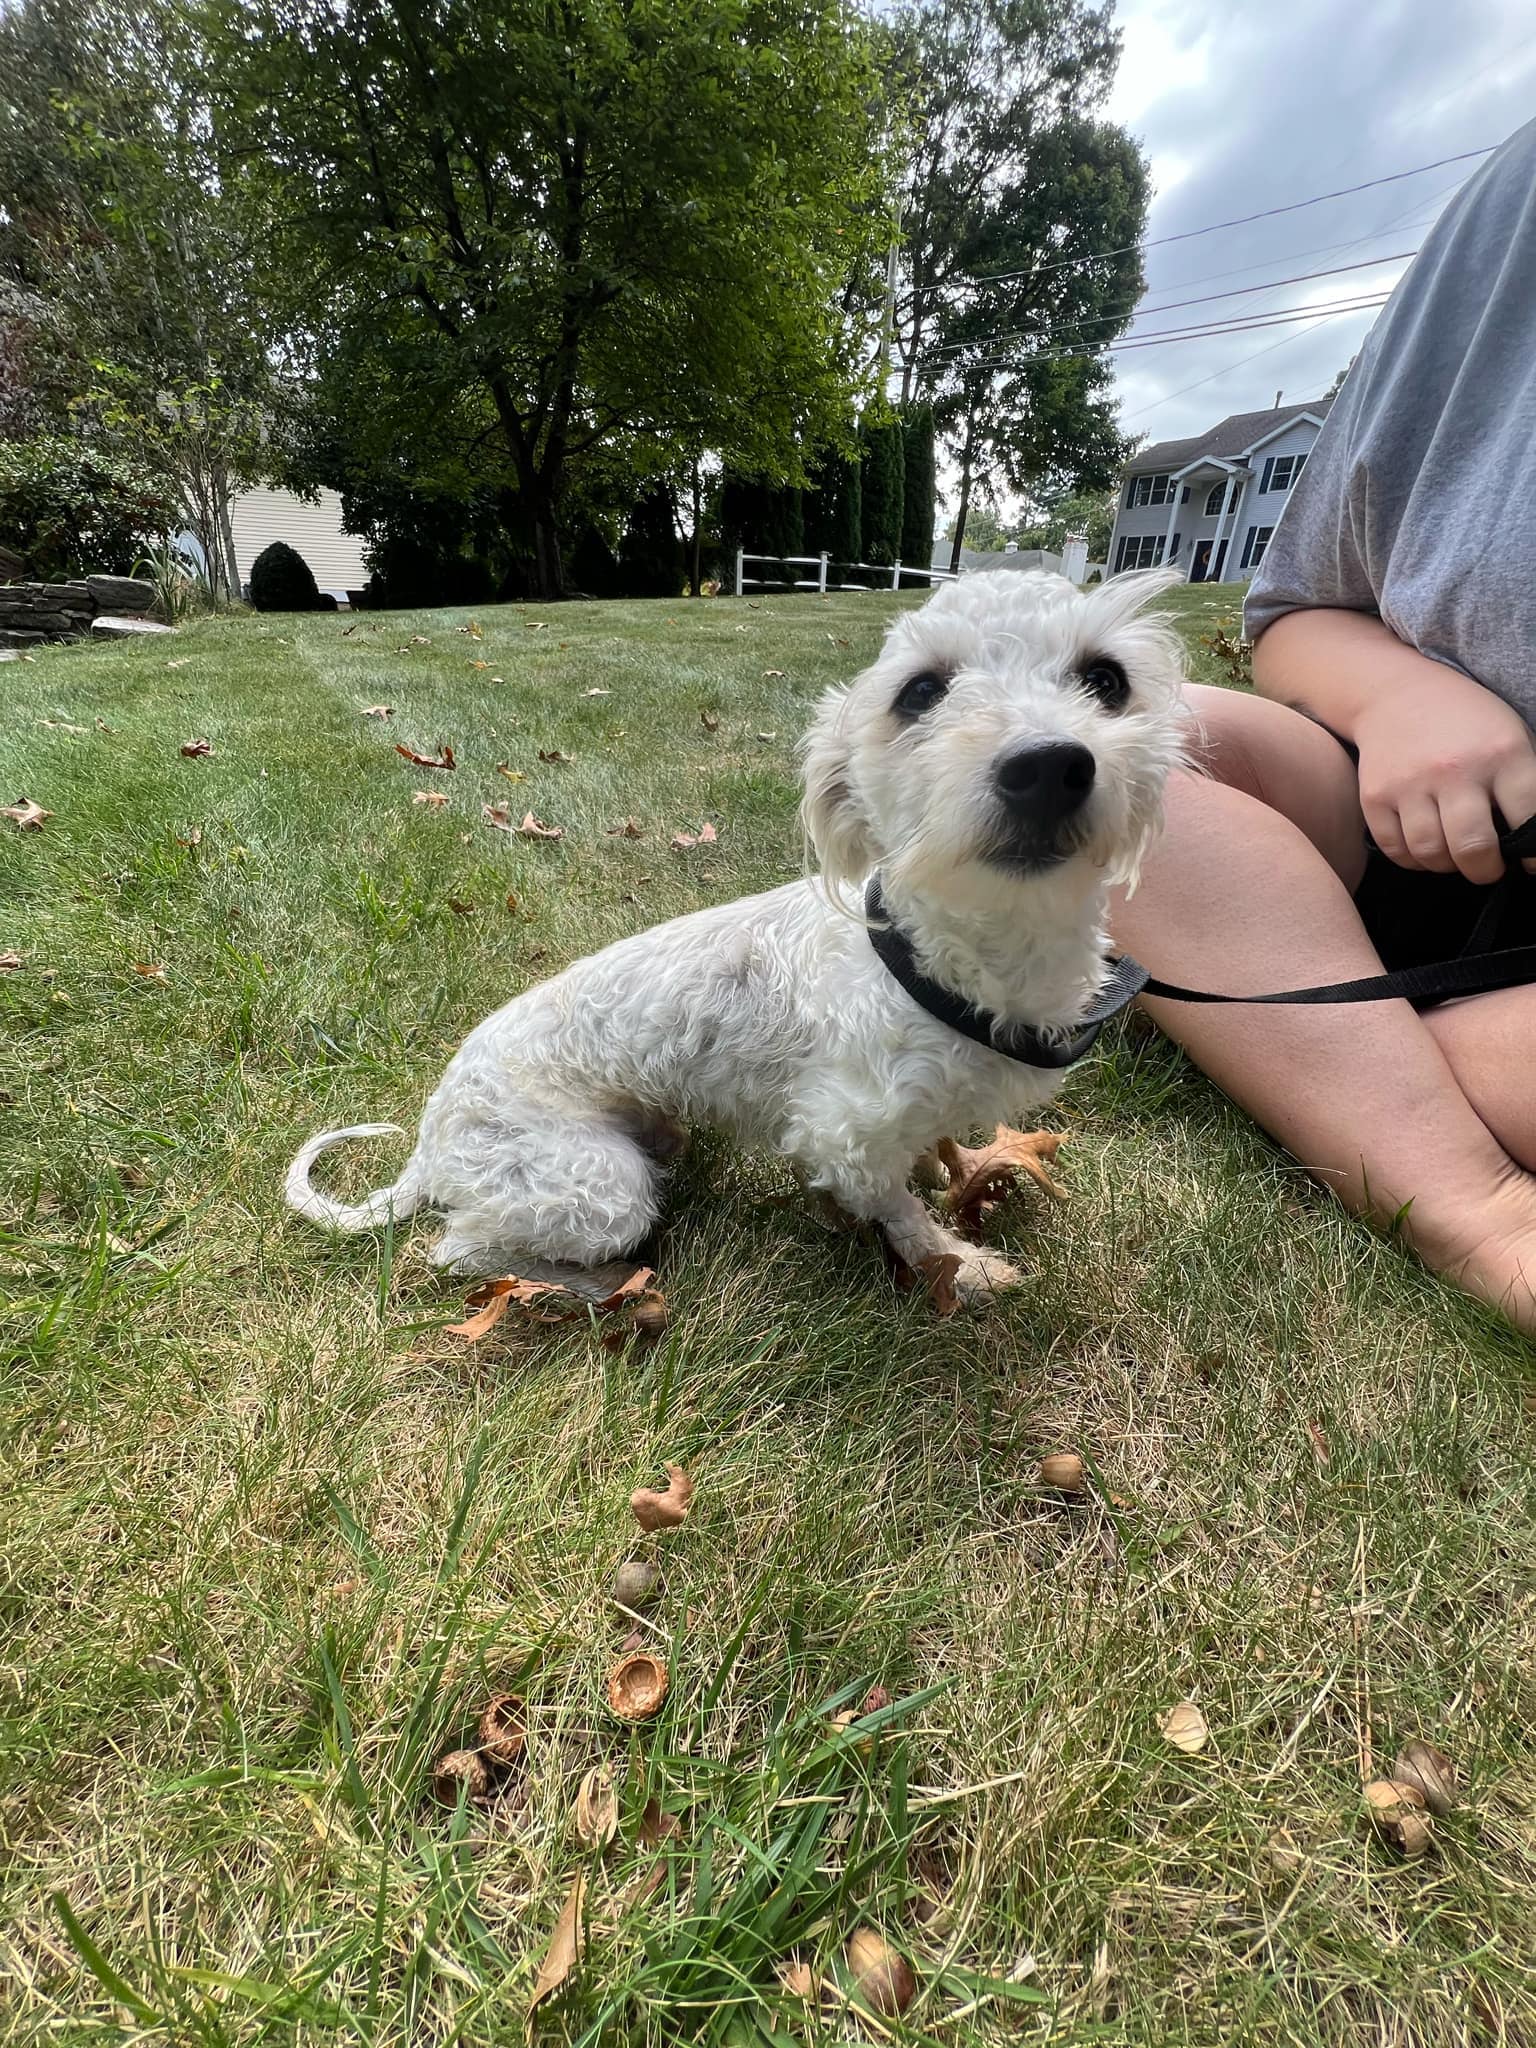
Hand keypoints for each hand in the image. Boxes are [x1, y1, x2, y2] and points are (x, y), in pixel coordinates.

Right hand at [1352, 668, 1535, 883]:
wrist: (1396, 693)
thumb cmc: (1464, 720)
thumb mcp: (1509, 735)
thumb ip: (1521, 782)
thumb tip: (1528, 837)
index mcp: (1501, 753)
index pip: (1528, 819)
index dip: (1533, 853)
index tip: (1529, 862)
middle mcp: (1454, 769)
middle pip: (1473, 846)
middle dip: (1485, 870)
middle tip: (1488, 867)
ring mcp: (1409, 784)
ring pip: (1430, 853)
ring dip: (1446, 865)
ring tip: (1453, 854)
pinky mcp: (1375, 796)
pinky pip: (1395, 849)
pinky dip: (1412, 859)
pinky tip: (1425, 846)